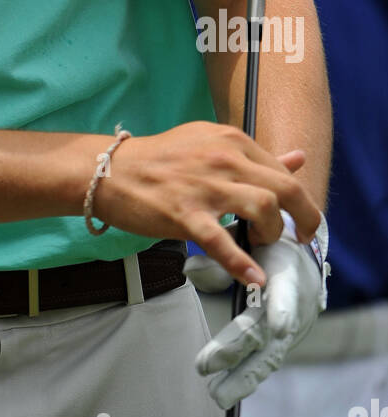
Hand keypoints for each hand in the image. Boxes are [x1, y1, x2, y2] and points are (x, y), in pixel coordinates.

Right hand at [91, 123, 321, 285]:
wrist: (111, 170)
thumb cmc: (161, 159)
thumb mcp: (209, 143)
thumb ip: (253, 155)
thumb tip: (298, 158)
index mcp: (230, 139)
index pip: (281, 170)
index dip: (297, 199)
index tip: (296, 217)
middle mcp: (223, 158)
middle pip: (285, 189)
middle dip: (305, 218)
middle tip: (302, 237)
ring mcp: (205, 187)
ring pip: (263, 208)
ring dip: (273, 233)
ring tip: (264, 243)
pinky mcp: (185, 214)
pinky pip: (221, 242)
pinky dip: (242, 263)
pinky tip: (253, 277)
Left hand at [187, 211, 329, 408]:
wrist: (304, 258)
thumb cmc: (269, 246)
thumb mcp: (248, 238)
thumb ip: (222, 256)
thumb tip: (190, 270)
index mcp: (286, 275)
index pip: (285, 293)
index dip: (283, 309)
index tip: (277, 326)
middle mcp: (293, 307)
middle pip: (265, 331)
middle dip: (236, 350)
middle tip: (206, 365)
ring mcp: (292, 328)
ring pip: (268, 355)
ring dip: (243, 376)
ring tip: (219, 394)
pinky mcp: (285, 341)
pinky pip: (268, 359)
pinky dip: (251, 375)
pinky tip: (232, 390)